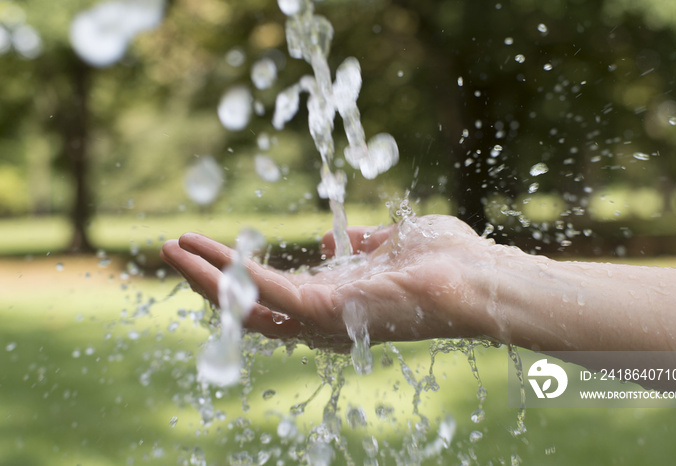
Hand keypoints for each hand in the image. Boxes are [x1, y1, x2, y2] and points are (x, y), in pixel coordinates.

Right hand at [160, 215, 500, 346]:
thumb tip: (327, 242)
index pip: (276, 295)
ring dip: (204, 277)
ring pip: (246, 304)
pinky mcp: (326, 308)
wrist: (477, 277)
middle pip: (249, 306)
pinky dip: (227, 273)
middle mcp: (324, 318)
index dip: (239, 275)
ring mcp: (323, 319)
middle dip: (207, 280)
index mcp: (338, 301)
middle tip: (173, 249)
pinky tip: (199, 251)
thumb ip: (359, 245)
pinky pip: (263, 292)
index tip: (212, 248)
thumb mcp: (392, 244)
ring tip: (171, 247)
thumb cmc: (446, 260)